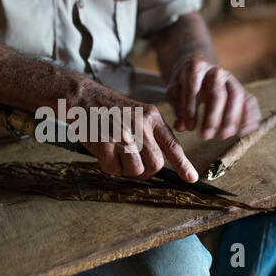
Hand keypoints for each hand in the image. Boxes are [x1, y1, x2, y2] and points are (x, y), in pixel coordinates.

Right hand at [78, 83, 197, 182]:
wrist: (85, 98)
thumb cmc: (111, 110)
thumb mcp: (138, 113)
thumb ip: (151, 134)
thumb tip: (160, 163)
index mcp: (151, 117)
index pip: (172, 145)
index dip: (183, 164)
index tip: (191, 178)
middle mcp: (140, 125)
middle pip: (155, 165)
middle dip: (145, 170)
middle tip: (132, 162)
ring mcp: (122, 134)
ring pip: (135, 170)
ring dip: (125, 169)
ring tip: (116, 153)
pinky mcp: (105, 142)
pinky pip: (113, 169)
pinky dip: (108, 166)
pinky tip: (103, 151)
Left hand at [166, 57, 260, 139]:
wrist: (198, 70)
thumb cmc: (183, 85)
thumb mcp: (174, 93)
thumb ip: (177, 109)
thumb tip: (180, 127)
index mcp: (195, 69)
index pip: (193, 88)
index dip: (191, 109)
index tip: (189, 128)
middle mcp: (215, 71)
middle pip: (218, 94)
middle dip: (212, 117)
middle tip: (206, 136)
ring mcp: (231, 79)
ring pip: (236, 96)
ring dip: (231, 118)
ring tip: (223, 136)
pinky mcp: (241, 88)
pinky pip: (249, 101)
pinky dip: (248, 117)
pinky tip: (243, 132)